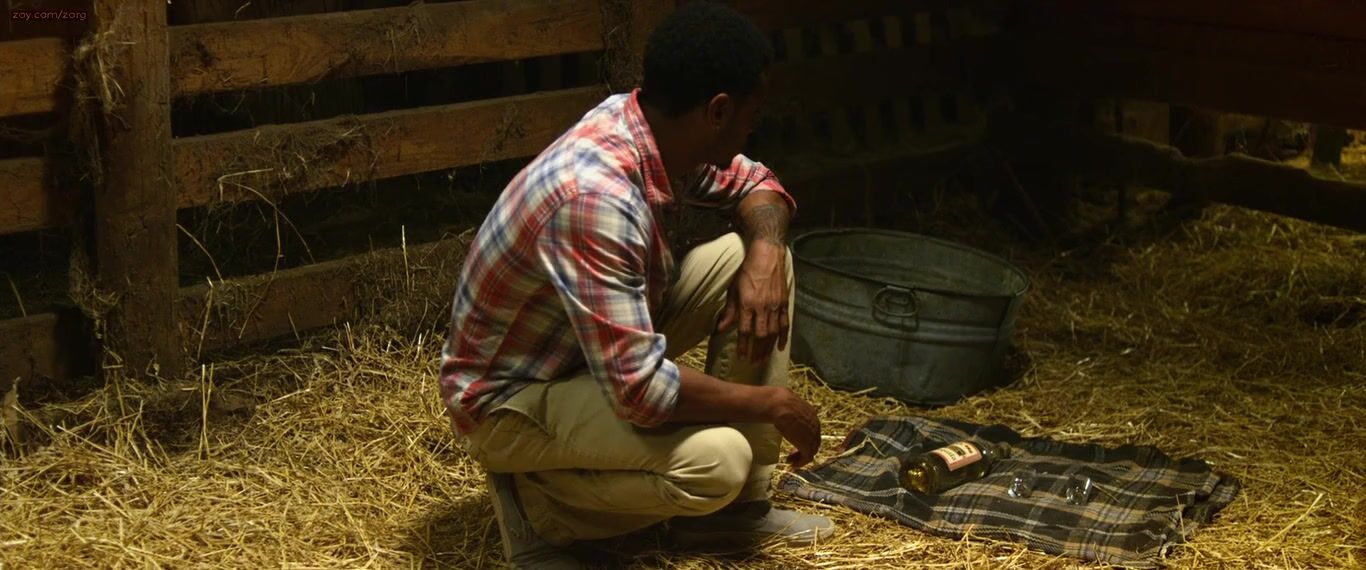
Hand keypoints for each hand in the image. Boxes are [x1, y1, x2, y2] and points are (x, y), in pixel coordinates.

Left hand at [717, 239, 789, 362]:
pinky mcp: (785, 303)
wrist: (767, 256)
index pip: (745, 330)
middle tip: (754, 363)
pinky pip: (785, 324)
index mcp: (748, 304)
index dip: (744, 346)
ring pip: (773, 332)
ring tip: (764, 359)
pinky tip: (780, 347)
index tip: (742, 358)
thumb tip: (720, 328)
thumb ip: (729, 311)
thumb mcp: (733, 289)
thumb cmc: (747, 271)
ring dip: (768, 348)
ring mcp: (776, 306)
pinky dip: (783, 337)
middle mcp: (763, 307)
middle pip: (761, 335)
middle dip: (757, 351)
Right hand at [764, 387, 820, 467]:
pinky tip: (792, 464)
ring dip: (801, 456)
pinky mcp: (807, 445)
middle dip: (803, 448)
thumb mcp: (785, 405)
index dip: (804, 437)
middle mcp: (815, 425)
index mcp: (811, 414)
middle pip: (814, 440)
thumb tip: (774, 405)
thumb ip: (785, 408)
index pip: (812, 429)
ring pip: (811, 450)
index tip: (794, 441)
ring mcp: (812, 436)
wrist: (780, 405)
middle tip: (792, 453)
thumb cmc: (779, 402)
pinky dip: (800, 462)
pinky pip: (807, 458)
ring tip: (790, 460)